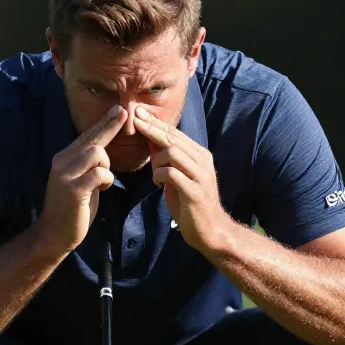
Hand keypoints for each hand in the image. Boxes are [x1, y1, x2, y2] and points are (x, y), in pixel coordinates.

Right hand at [36, 105, 127, 254]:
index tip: (121, 110)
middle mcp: (61, 162)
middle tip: (117, 139)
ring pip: (97, 154)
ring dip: (106, 168)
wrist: (54, 235)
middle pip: (94, 142)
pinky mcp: (73, 189)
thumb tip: (103, 150)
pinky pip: (100, 174)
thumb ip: (88, 165)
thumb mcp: (79, 181)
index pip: (87, 136)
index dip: (105, 123)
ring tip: (101, 184)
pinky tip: (100, 191)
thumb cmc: (72, 209)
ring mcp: (65, 175)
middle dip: (109, 145)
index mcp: (63, 158)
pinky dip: (106, 182)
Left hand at [132, 105, 228, 253]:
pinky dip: (159, 175)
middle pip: (172, 138)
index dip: (156, 123)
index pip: (175, 133)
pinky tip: (157, 183)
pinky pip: (171, 173)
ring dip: (156, 160)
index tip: (139, 113)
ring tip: (154, 174)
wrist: (210, 230)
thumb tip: (151, 141)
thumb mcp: (178, 177)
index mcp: (200, 155)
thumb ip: (168, 160)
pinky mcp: (194, 191)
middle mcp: (202, 161)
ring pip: (172, 152)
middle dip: (151, 128)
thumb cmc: (191, 204)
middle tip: (134, 119)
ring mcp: (200, 175)